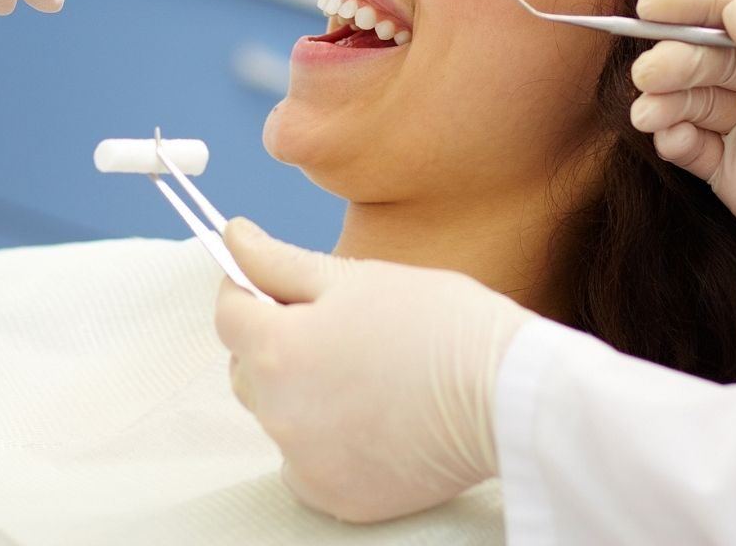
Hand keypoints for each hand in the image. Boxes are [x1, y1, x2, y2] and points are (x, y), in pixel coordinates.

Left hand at [214, 220, 527, 522]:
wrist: (506, 395)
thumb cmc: (438, 324)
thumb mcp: (356, 277)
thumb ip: (281, 262)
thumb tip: (232, 238)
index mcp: (279, 349)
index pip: (229, 314)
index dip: (245, 289)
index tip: (272, 283)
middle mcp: (280, 413)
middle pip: (248, 369)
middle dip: (272, 341)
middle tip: (331, 324)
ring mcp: (306, 461)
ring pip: (275, 416)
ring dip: (297, 391)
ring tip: (359, 369)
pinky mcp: (337, 498)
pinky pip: (303, 462)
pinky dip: (320, 441)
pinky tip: (365, 416)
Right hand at [629, 0, 735, 335]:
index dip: (695, 5)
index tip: (651, 9)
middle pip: (710, 54)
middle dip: (675, 60)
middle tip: (650, 76)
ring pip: (693, 97)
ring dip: (665, 100)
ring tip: (649, 114)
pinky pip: (691, 145)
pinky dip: (672, 137)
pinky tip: (669, 139)